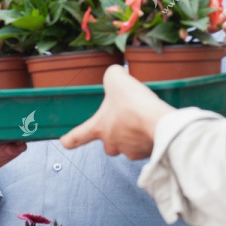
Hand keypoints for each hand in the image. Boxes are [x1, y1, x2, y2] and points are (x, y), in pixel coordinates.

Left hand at [60, 65, 174, 159]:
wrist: (160, 124)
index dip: (69, 139)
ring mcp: (129, 150)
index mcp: (99, 127)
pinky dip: (147, 137)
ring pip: (127, 144)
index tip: (65, 141)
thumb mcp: (116, 79)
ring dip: (132, 134)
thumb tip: (116, 72)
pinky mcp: (146, 153)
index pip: (76, 137)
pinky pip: (143, 146)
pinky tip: (153, 125)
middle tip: (124, 117)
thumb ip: (112, 75)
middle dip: (114, 131)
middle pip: (107, 142)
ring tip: (142, 119)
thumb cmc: (135, 105)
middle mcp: (111, 143)